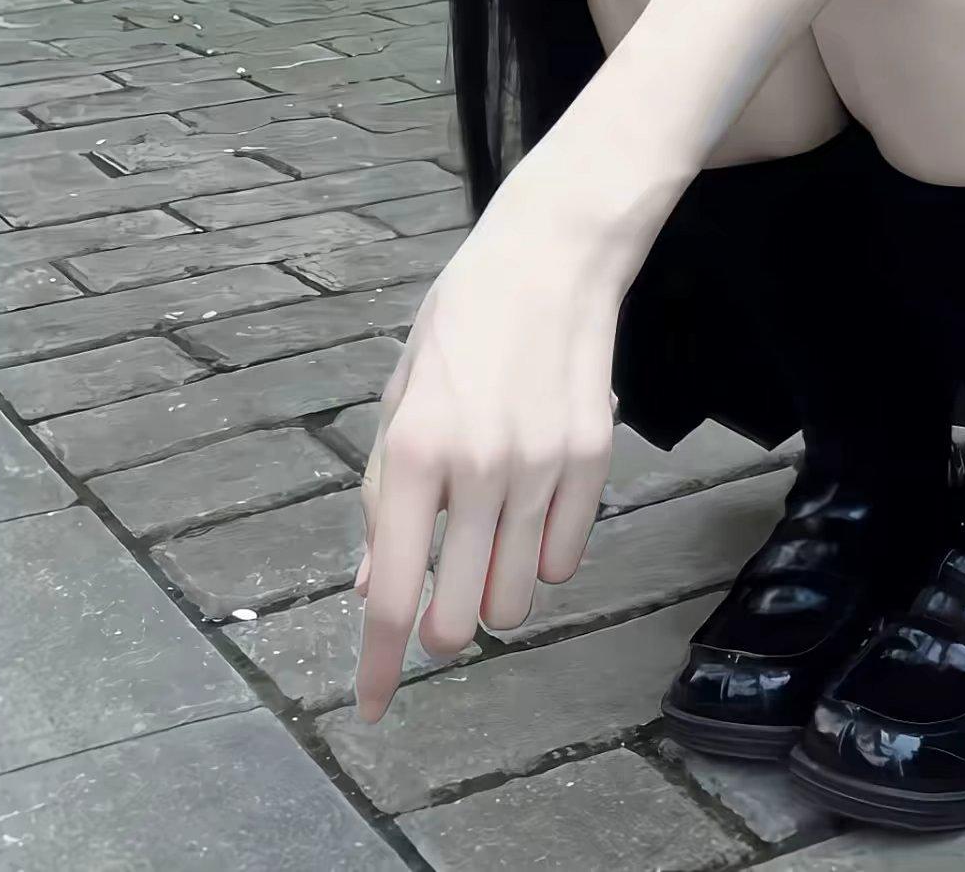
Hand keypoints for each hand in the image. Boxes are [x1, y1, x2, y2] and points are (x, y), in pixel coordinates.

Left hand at [351, 177, 631, 721]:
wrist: (553, 256)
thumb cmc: (464, 321)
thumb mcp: (400, 398)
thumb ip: (385, 498)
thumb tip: (376, 586)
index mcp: (414, 452)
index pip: (393, 594)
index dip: (379, 665)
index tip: (371, 708)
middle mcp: (478, 469)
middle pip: (460, 615)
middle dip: (443, 629)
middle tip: (440, 600)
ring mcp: (542, 465)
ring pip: (516, 597)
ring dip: (494, 593)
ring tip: (488, 545)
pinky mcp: (593, 456)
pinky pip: (566, 556)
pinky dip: (543, 557)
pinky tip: (531, 513)